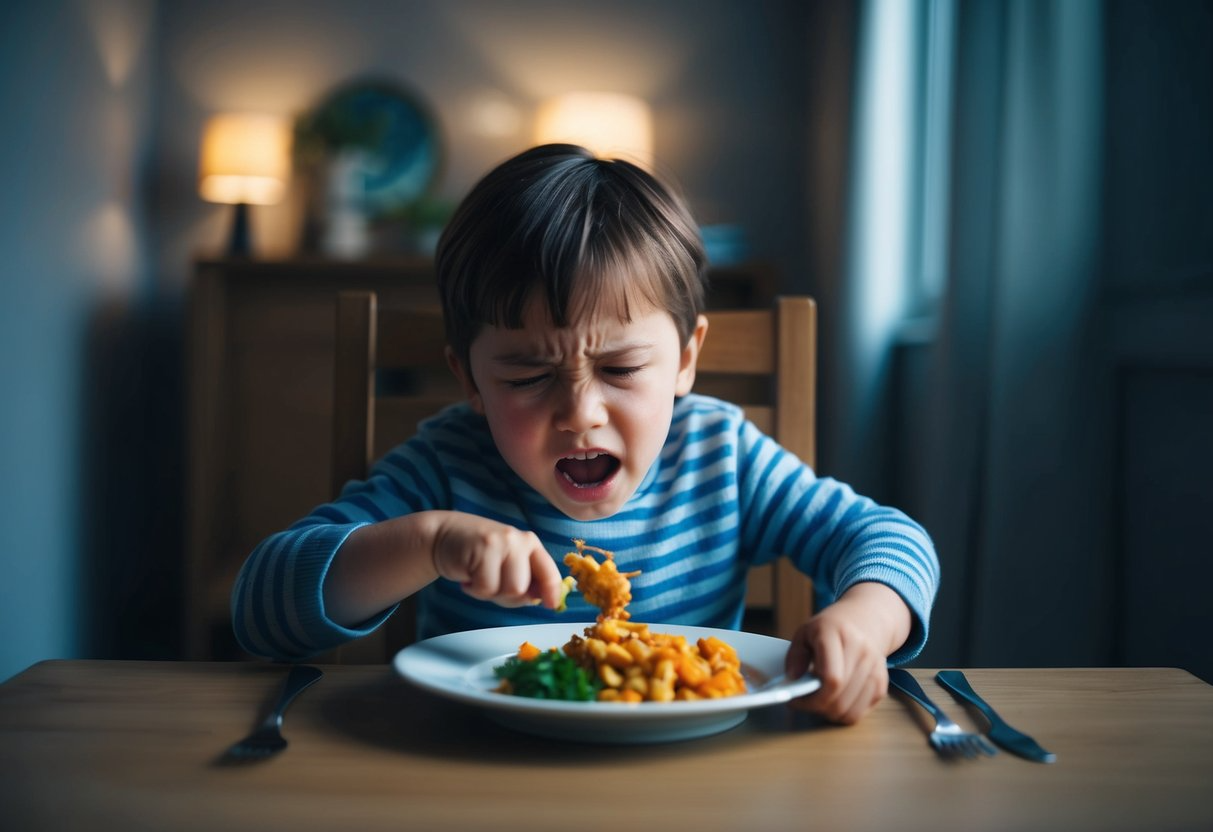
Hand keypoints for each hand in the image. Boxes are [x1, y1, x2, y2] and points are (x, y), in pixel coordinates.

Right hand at [431, 514, 564, 608]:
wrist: (444, 536)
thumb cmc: (477, 556)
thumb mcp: (505, 565)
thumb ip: (523, 580)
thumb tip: (538, 599)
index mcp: (530, 545)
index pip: (549, 572)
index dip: (552, 592)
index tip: (551, 606)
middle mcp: (520, 541)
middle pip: (523, 589)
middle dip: (505, 597)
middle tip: (490, 584)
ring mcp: (503, 542)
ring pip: (507, 590)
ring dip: (489, 593)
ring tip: (478, 577)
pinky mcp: (484, 547)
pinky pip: (485, 587)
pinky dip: (474, 589)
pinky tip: (467, 575)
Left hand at [784, 582, 910, 723]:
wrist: (865, 620)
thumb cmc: (831, 628)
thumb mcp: (805, 632)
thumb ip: (795, 655)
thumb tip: (793, 679)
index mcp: (837, 634)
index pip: (832, 679)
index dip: (812, 698)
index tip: (795, 700)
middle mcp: (861, 651)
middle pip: (840, 699)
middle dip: (817, 708)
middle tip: (804, 703)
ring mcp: (875, 667)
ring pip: (851, 710)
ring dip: (830, 713)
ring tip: (818, 701)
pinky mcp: (882, 682)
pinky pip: (861, 711)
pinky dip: (844, 712)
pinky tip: (834, 699)